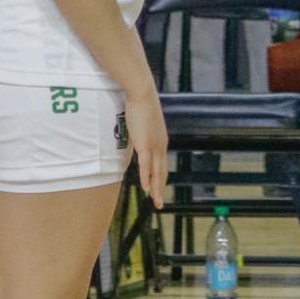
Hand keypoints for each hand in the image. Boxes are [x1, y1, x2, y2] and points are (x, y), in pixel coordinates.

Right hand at [126, 84, 168, 210]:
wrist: (142, 95)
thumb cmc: (141, 106)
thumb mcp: (143, 125)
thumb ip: (142, 136)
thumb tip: (137, 140)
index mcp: (161, 142)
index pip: (162, 165)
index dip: (160, 179)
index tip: (158, 189)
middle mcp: (161, 146)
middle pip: (162, 172)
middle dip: (160, 189)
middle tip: (159, 203)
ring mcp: (154, 146)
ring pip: (156, 173)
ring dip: (155, 189)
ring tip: (156, 202)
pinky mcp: (145, 144)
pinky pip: (146, 165)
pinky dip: (146, 178)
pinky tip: (146, 188)